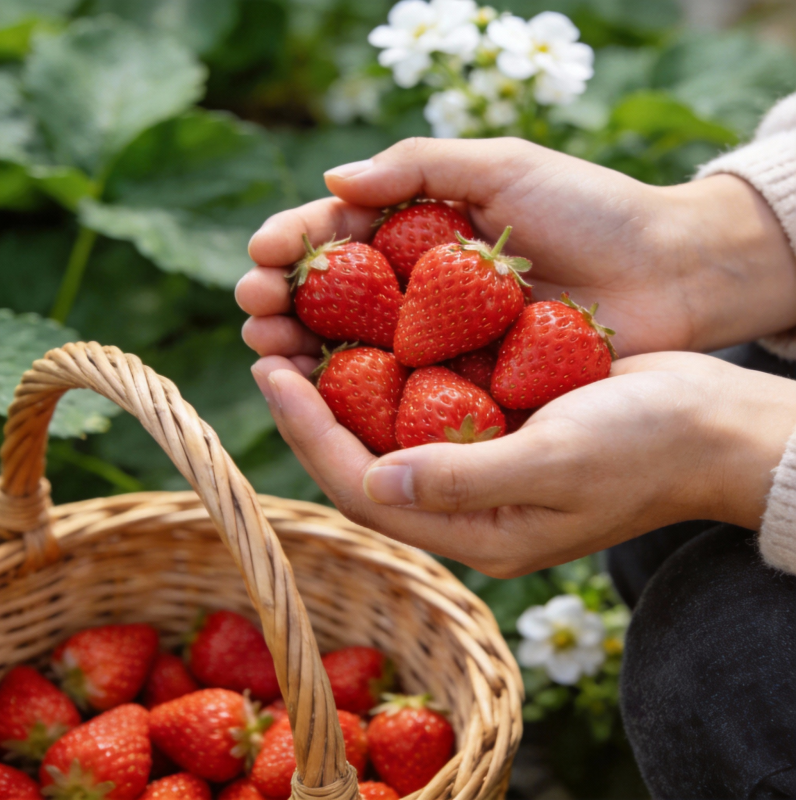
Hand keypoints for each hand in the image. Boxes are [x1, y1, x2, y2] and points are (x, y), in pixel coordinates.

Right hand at [237, 137, 795, 371]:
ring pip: (358, 348)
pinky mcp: (468, 383)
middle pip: (336, 299)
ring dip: (308, 350)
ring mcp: (442, 339)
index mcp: (421, 230)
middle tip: (254, 310)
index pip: (341, 237)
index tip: (262, 258)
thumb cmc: (588, 208)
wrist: (666, 271)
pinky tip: (326, 393)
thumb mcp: (500, 166)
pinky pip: (406, 390)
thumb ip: (417, 167)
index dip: (296, 247)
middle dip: (286, 303)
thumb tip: (331, 180)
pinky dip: (363, 393)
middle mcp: (421, 288)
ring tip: (270, 349)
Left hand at [251, 352, 795, 576]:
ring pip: (388, 425)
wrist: (712, 424)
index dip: (311, 432)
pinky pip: (426, 398)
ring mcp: (480, 461)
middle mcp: (466, 501)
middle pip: (363, 458)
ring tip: (297, 327)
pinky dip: (391, 364)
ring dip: (340, 380)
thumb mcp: (559, 463)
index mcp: (475, 530)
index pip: (366, 487)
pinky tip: (365, 324)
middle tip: (267, 343)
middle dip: (310, 406)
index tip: (272, 373)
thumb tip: (378, 480)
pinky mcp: (496, 423)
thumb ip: (467, 479)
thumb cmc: (648, 448)